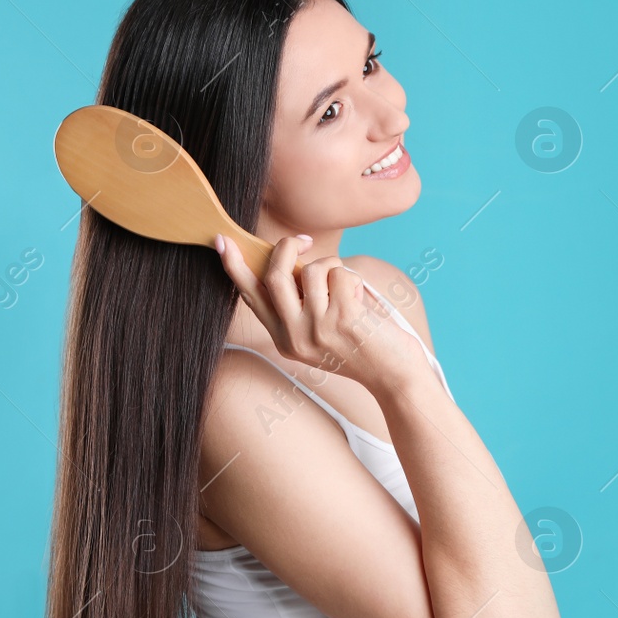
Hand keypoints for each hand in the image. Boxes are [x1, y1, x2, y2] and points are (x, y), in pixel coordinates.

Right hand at [215, 233, 426, 393]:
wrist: (395, 376)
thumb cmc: (362, 347)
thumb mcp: (321, 333)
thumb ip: (302, 305)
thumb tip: (291, 262)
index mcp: (285, 340)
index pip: (253, 298)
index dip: (236, 268)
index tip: (222, 242)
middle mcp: (295, 337)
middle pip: (275, 276)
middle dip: (287, 248)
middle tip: (304, 241)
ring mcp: (318, 329)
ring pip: (313, 271)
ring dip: (333, 266)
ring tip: (348, 288)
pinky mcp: (342, 319)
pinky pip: (339, 275)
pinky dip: (352, 278)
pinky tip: (362, 300)